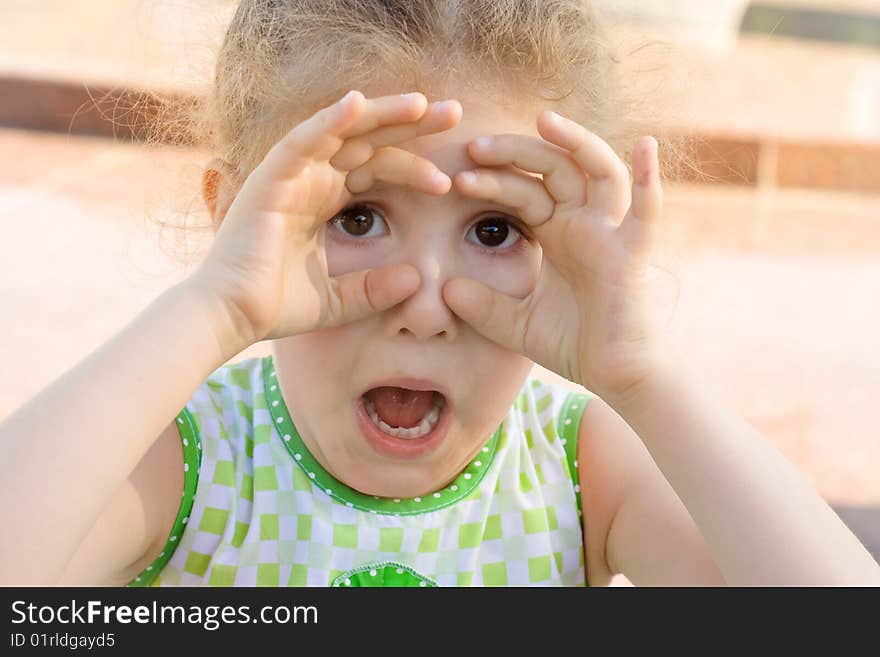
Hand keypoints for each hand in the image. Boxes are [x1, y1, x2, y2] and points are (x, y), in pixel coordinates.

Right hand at [190, 90, 460, 347]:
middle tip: (454, 113)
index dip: (413, 167)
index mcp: (323, 199)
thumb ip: (375, 289)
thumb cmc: (275, 307)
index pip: (377, 168)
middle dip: (410, 125)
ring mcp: (289, 174)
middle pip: (368, 140)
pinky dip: (329, 120)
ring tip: (423, 104)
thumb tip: (417, 280)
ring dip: (382, 114)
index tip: (450, 182)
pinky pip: (303, 140)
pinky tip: (359, 104)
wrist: (231, 317)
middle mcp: (309, 178)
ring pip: (342, 130)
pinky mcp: (269, 177)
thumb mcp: (339, 299)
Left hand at [442, 110, 669, 398]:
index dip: (493, 179)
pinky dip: (650, 180)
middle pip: (553, 169)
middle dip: (516, 153)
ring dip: (574, 143)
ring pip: (597, 172)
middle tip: (474, 146)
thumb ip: (482, 307)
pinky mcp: (633, 253)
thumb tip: (445, 290)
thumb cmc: (573, 345)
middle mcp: (585, 224)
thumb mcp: (514, 324)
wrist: (615, 376)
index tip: (456, 174)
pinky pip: (647, 212)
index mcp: (558, 233)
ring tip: (543, 120)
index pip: (524, 191)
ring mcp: (611, 233)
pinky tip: (645, 145)